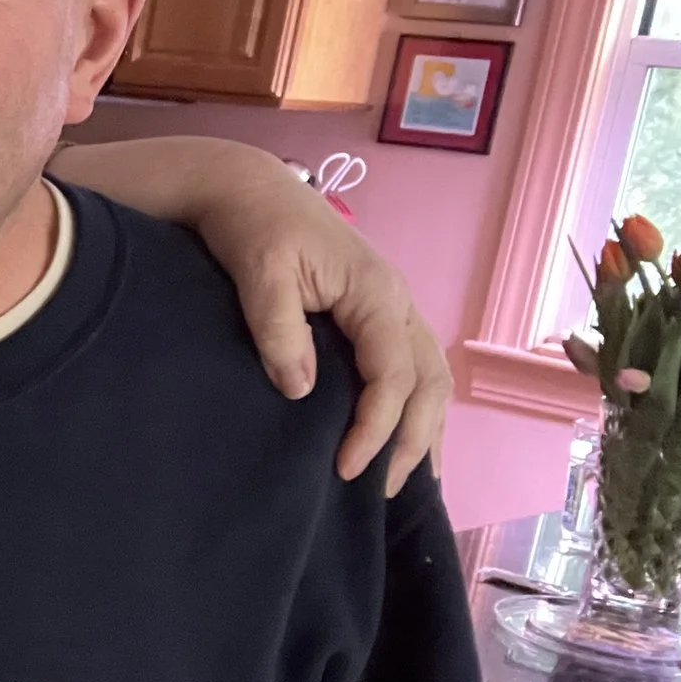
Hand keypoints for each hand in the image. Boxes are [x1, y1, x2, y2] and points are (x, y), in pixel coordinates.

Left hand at [194, 165, 448, 497]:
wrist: (249, 190)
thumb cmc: (252, 227)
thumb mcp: (259, 273)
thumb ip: (279, 330)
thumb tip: (300, 390)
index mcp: (376, 294)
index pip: (394, 376)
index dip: (377, 427)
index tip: (346, 469)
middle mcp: (398, 302)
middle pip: (430, 384)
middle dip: (414, 441)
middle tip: (380, 491)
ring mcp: (394, 308)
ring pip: (431, 378)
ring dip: (426, 430)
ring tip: (407, 481)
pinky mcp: (378, 315)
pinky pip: (413, 368)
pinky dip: (417, 409)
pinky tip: (405, 441)